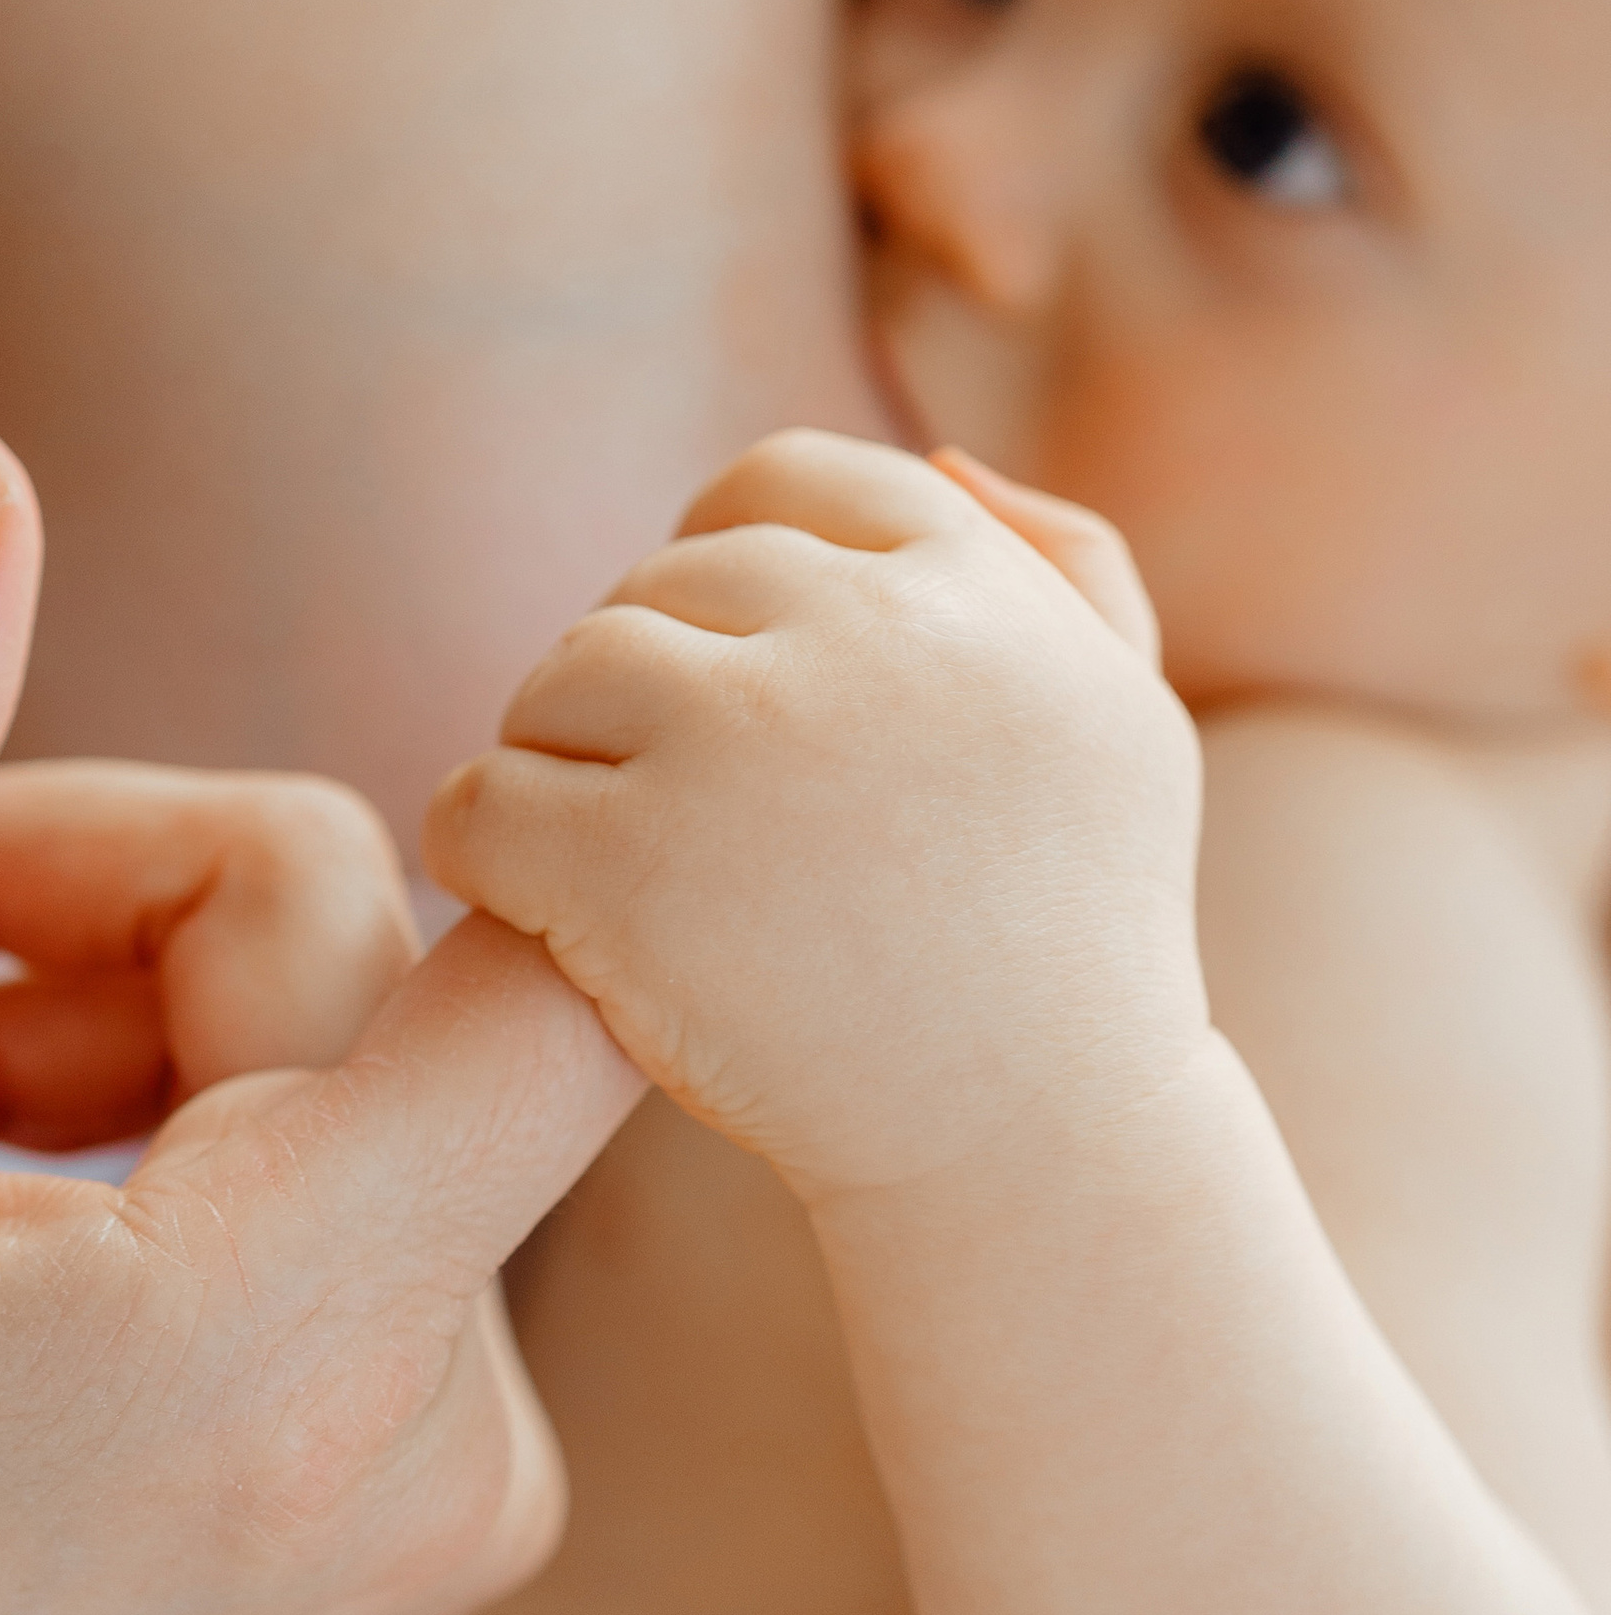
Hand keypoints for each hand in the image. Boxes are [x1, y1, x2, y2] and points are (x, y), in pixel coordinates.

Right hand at [0, 418, 642, 1614]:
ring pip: (342, 1052)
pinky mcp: (435, 1506)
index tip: (179, 778)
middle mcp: (434, 1428)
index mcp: (275, 1338)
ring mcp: (454, 1486)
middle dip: (84, 898)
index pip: (548, 952)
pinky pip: (361, 1182)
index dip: (431, 788)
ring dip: (102, 1023)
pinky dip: (170, 1144)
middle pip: (349, 943)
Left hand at [425, 430, 1203, 1199]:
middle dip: (645, 679)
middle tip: (659, 795)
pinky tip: (537, 909)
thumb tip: (944, 464)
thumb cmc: (1083, 951)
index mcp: (971, 587)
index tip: (724, 670)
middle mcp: (858, 637)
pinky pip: (480, 800)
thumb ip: (1065, 571)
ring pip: (558, 675)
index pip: (781, 482)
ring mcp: (734, 742)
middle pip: (659, 585)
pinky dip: (484, 849)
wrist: (1038, 1150)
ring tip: (601, 852)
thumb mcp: (1133, 729)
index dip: (724, 560)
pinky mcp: (627, 865)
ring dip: (557, 755)